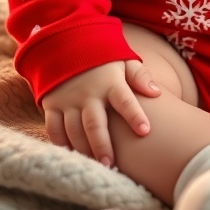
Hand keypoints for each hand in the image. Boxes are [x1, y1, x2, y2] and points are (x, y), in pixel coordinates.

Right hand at [42, 59, 160, 166]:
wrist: (67, 43)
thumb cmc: (102, 58)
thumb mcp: (123, 60)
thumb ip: (140, 76)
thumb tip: (156, 93)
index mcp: (110, 82)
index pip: (124, 100)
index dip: (134, 115)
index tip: (145, 131)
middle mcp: (88, 93)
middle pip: (95, 124)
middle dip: (103, 146)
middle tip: (111, 166)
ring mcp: (68, 100)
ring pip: (74, 130)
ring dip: (84, 149)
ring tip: (95, 166)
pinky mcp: (52, 104)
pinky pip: (54, 128)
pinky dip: (61, 143)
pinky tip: (72, 155)